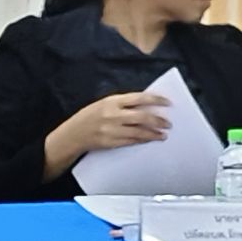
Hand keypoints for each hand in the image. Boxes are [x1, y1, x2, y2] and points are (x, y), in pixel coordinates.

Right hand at [54, 91, 170, 155]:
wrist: (73, 134)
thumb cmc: (89, 117)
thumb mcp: (104, 104)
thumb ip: (123, 104)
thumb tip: (146, 105)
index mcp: (112, 101)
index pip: (139, 98)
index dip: (156, 99)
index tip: (167, 102)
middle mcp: (113, 115)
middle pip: (142, 116)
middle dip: (158, 120)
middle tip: (168, 123)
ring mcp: (112, 130)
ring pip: (139, 131)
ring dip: (154, 133)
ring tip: (163, 134)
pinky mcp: (111, 142)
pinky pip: (132, 141)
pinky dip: (143, 140)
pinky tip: (150, 139)